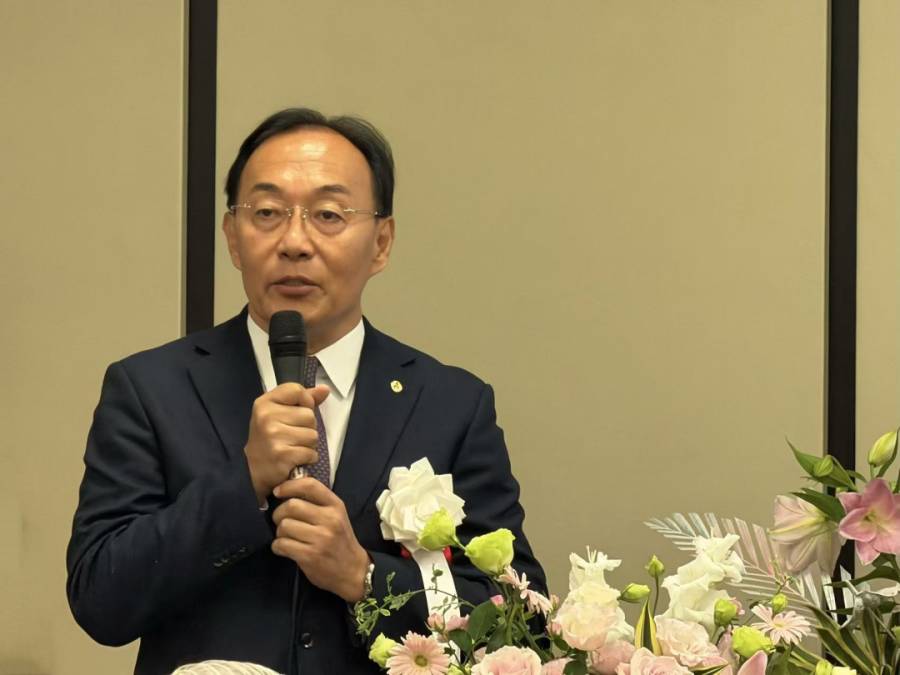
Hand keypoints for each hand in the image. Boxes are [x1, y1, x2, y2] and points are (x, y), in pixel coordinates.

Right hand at [244, 383, 329, 503]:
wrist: (252, 470)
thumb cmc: (269, 438)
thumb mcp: (278, 413)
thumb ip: (302, 399)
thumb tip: (325, 389)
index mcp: (264, 403)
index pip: (297, 391)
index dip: (305, 402)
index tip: (296, 413)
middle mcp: (267, 417)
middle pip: (309, 415)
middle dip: (307, 428)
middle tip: (291, 436)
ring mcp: (274, 436)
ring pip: (313, 435)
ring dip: (308, 444)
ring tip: (293, 447)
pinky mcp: (282, 455)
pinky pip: (311, 453)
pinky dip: (307, 458)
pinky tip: (294, 459)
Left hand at [271, 477, 371, 601]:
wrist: (353, 571)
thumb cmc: (340, 541)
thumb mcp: (336, 516)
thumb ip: (317, 502)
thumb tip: (288, 488)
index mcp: (336, 505)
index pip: (310, 485)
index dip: (289, 486)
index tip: (278, 492)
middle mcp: (330, 519)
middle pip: (291, 505)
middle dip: (279, 513)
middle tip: (281, 521)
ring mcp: (320, 538)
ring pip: (284, 526)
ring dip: (279, 532)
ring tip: (286, 537)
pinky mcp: (310, 556)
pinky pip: (282, 544)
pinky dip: (277, 546)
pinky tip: (284, 549)